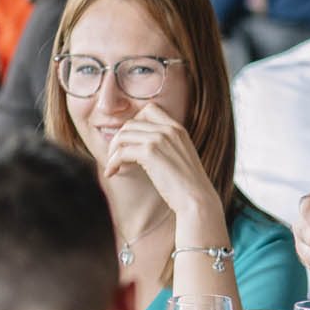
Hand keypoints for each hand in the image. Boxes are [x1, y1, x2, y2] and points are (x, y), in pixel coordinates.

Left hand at [101, 103, 219, 223]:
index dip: (135, 122)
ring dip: (112, 151)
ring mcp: (159, 139)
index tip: (131, 141)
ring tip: (112, 165)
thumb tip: (142, 148)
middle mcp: (168, 130)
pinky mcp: (150, 153)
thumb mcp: (180, 157)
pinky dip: (112, 162)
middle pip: (130, 123)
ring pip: (122, 136)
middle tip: (116, 156)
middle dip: (118, 139)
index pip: (150, 110)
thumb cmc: (188, 185)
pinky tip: (112, 172)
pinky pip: (121, 152)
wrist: (197, 199)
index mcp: (178, 129)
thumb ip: (167, 146)